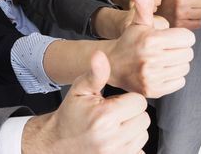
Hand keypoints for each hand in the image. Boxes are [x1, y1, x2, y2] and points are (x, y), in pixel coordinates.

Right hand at [22, 51, 148, 153]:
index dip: (128, 100)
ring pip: (143, 135)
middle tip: (114, 115)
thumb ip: (95, 74)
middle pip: (144, 119)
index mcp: (105, 116)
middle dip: (132, 114)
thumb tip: (100, 56)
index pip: (139, 101)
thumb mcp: (80, 90)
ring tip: (114, 127)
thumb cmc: (70, 115)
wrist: (56, 144)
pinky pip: (139, 150)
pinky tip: (116, 140)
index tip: (115, 102)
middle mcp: (111, 138)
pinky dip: (131, 145)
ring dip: (133, 129)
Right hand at [107, 0, 195, 97]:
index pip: (188, 38)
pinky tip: (162, 70)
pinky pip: (180, 81)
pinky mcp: (154, 91)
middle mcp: (151, 60)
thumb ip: (143, 2)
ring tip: (164, 59)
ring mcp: (152, 78)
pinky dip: (174, 76)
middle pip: (188, 53)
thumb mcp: (138, 21)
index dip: (181, 36)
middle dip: (181, 49)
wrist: (113, 66)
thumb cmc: (131, 40)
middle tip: (167, 48)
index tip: (170, 37)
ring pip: (185, 68)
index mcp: (151, 40)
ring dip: (178, 62)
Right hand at [157, 0, 200, 28]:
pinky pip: (199, 23)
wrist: (152, 13)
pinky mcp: (182, 26)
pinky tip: (185, 18)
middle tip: (187, 1)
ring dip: (197, 12)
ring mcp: (181, 14)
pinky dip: (194, 22)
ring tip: (186, 9)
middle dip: (198, 1)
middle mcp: (181, 0)